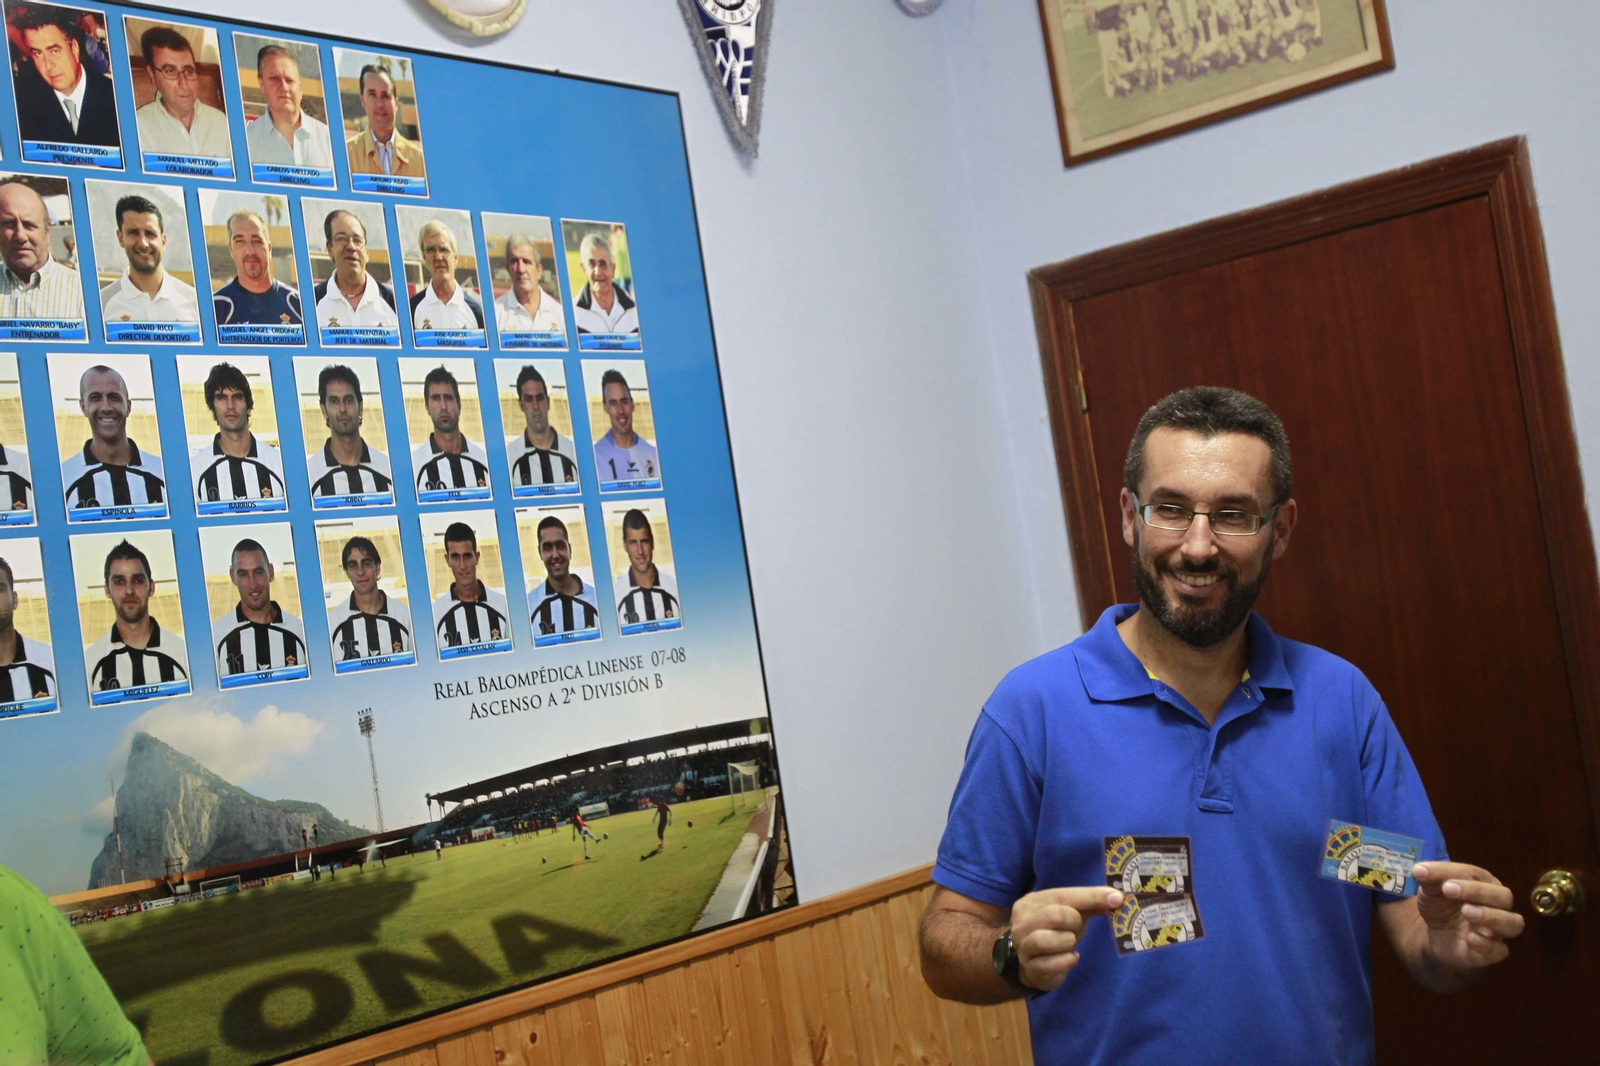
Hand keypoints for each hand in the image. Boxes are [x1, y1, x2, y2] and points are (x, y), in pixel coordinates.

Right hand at [1009, 886, 1124, 991]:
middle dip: (1074, 922)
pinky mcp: (1030, 969)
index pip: (1063, 895)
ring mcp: (1023, 947)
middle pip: (1054, 915)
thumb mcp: (1070, 913)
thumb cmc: (1055, 932)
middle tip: (1076, 928)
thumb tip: (1116, 898)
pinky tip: (1070, 958)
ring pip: (1047, 940)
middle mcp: (1021, 923)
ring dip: (1068, 942)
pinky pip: (1051, 964)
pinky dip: (1067, 961)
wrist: (1034, 963)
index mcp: (1031, 902)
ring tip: (1070, 943)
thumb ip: (1089, 904)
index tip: (1116, 899)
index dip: (1091, 897)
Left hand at [1410, 862, 1524, 970]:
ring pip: (1512, 923)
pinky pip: (1500, 950)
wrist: (1435, 935)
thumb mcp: (1430, 890)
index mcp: (1485, 884)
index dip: (1458, 875)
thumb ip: (1429, 878)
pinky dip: (1488, 944)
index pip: (1478, 876)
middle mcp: (1498, 906)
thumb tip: (1419, 870)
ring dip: (1491, 916)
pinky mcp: (1492, 952)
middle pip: (1502, 896)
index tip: (1440, 880)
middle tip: (1449, 889)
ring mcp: (1497, 930)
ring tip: (1467, 912)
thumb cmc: (1441, 906)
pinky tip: (1470, 938)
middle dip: (1477, 891)